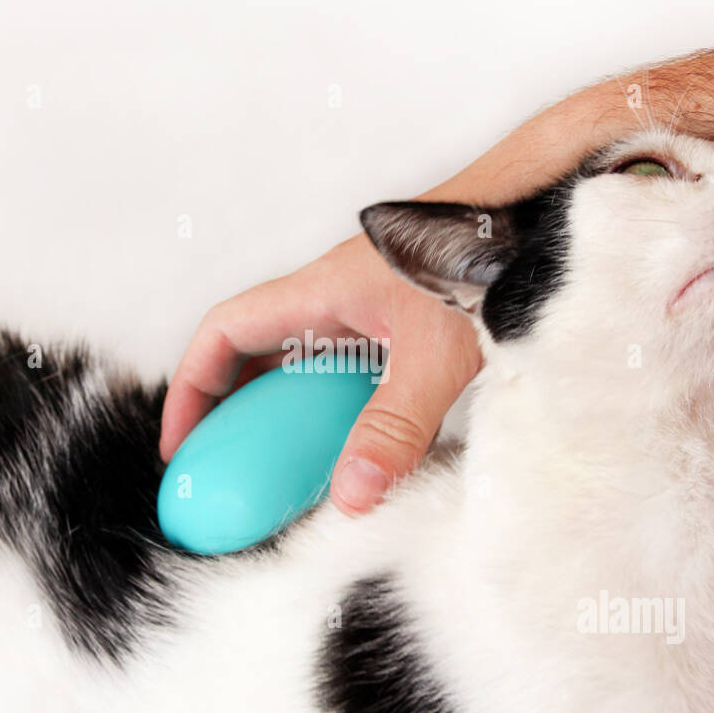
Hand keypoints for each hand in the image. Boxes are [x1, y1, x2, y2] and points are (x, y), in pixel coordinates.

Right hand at [159, 234, 481, 515]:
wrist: (532, 218)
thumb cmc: (481, 258)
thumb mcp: (435, 354)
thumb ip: (394, 426)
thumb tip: (350, 494)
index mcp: (318, 292)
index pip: (225, 331)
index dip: (191, 385)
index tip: (181, 442)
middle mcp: (331, 298)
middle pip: (252, 352)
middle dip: (227, 408)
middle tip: (224, 468)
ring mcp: (364, 310)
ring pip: (298, 363)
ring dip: (280, 412)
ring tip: (278, 471)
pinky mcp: (398, 323)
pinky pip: (342, 370)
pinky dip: (330, 409)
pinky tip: (352, 448)